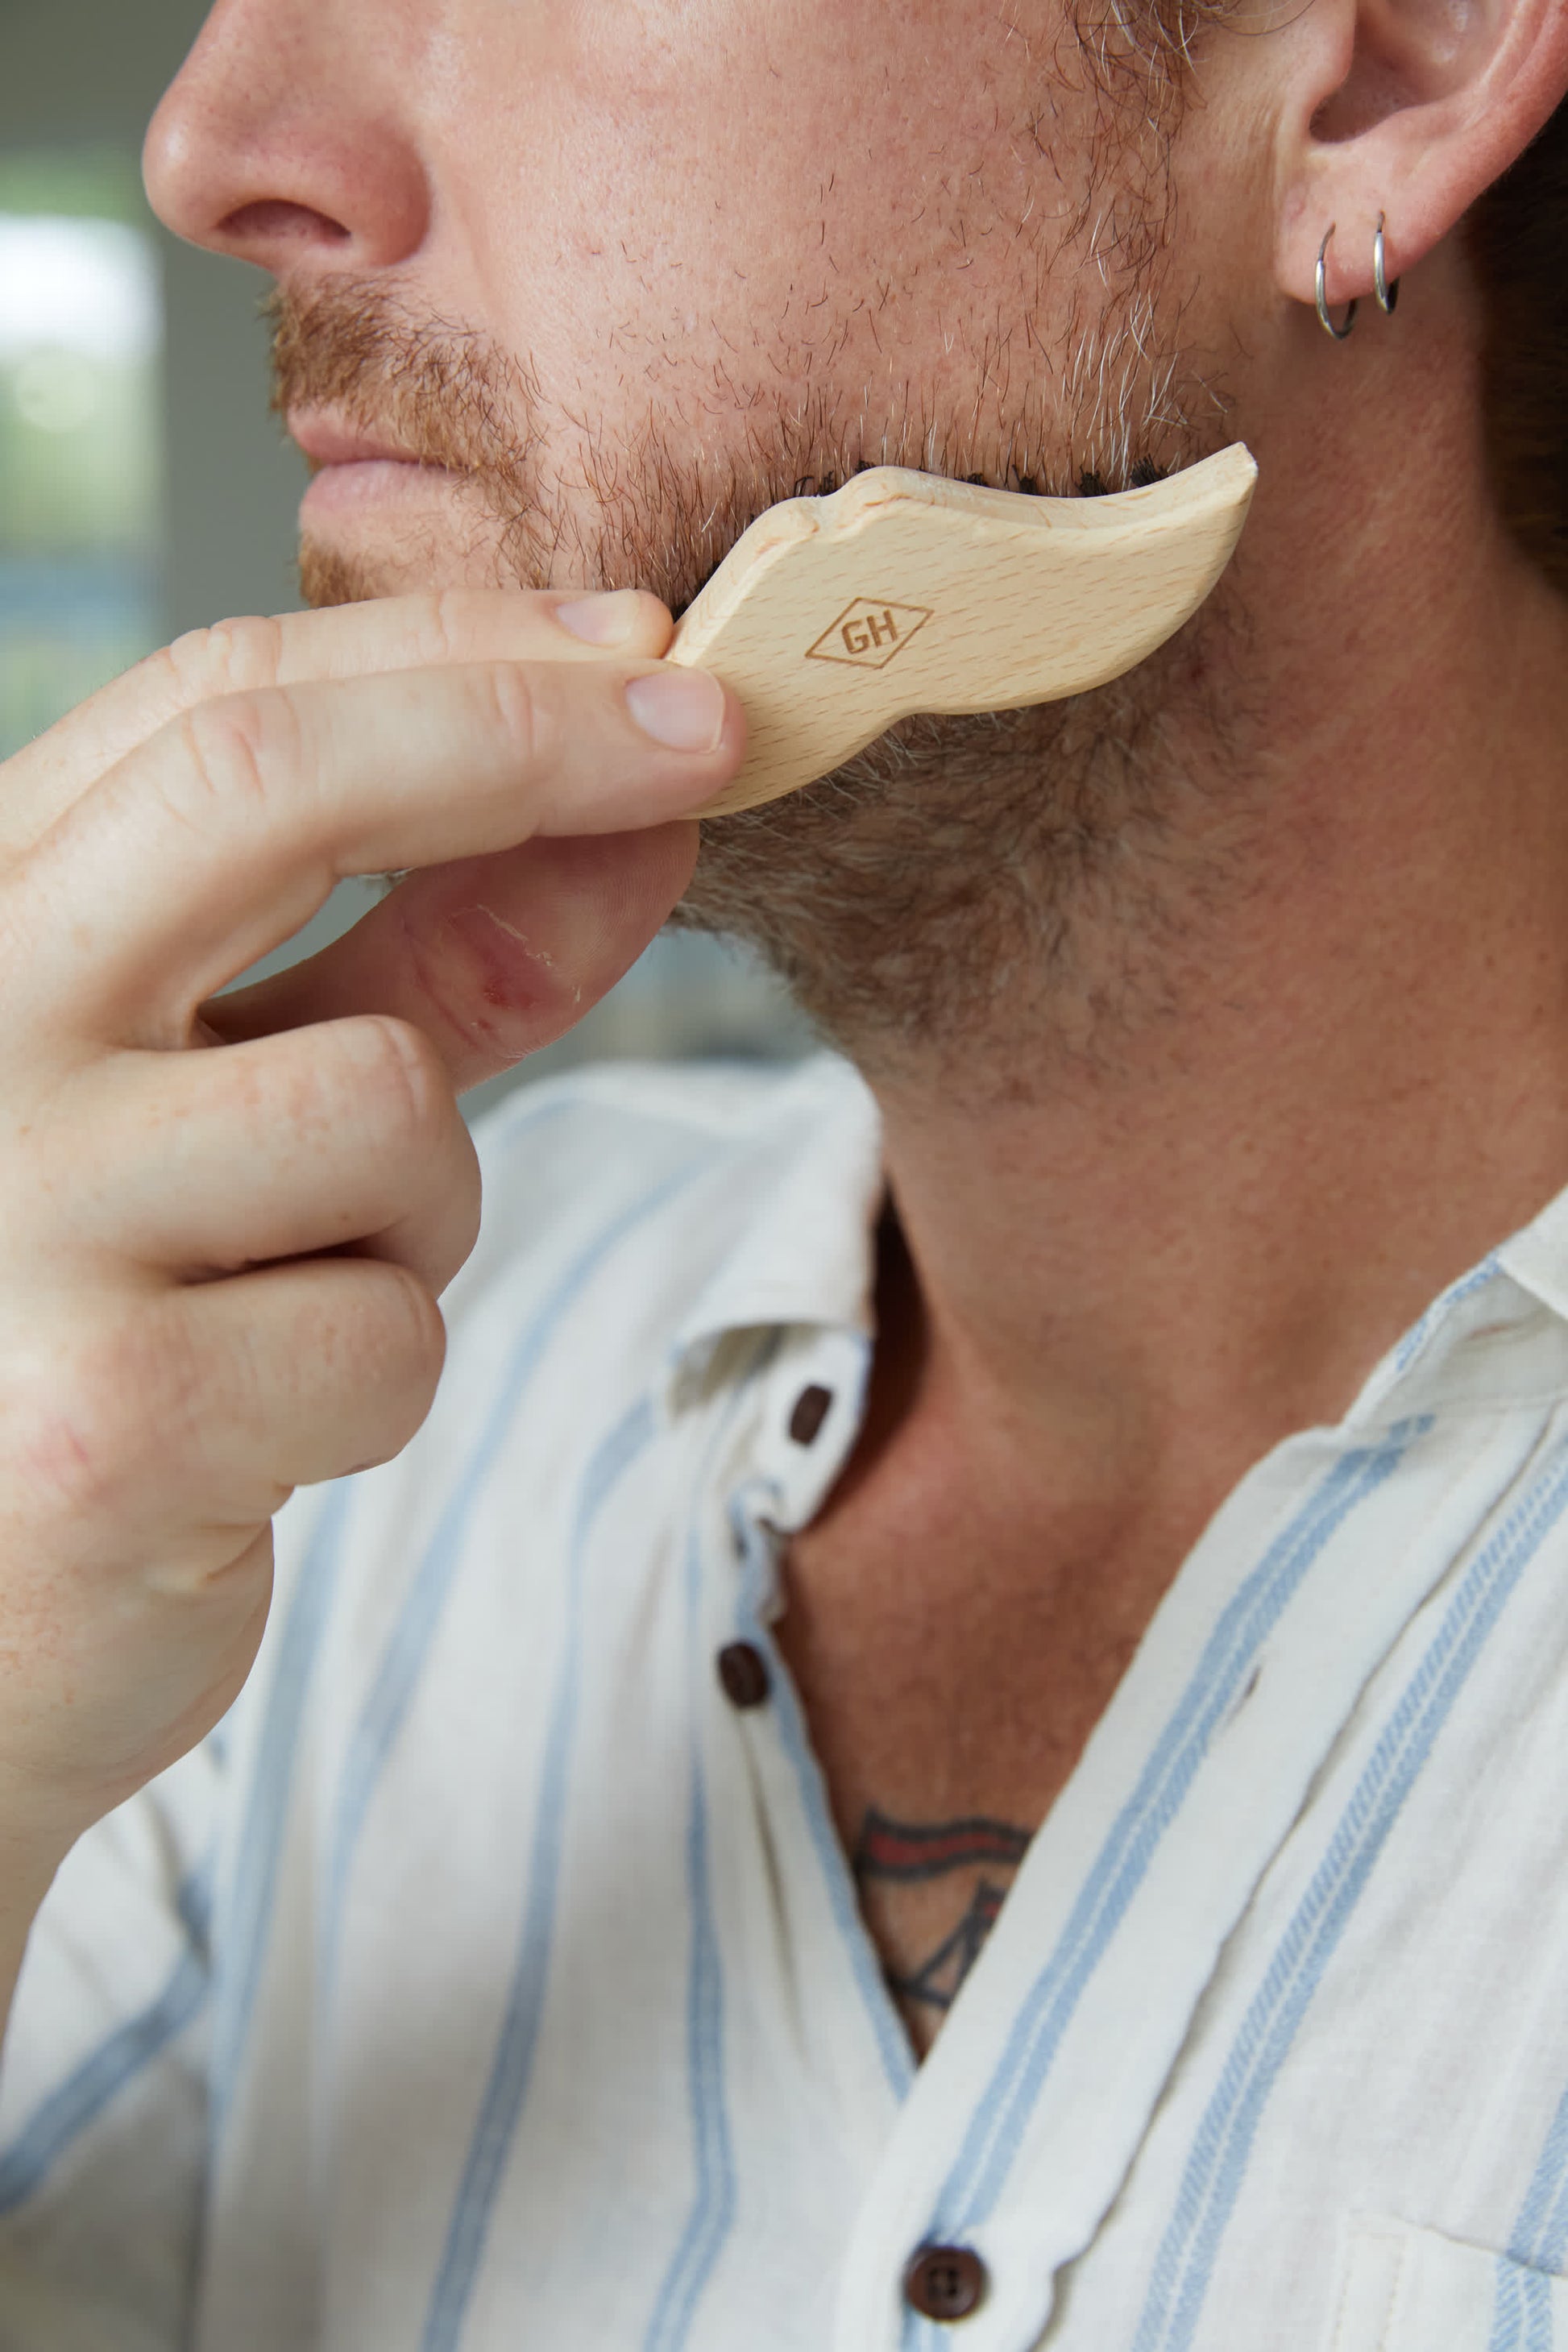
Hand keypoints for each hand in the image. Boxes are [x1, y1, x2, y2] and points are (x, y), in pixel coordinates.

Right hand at [0, 587, 742, 1866]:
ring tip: (281, 1303)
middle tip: (710, 729)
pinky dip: (373, 1379)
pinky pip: (387, 1332)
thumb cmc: (94, 1344)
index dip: (453, 658)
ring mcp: (12, 1217)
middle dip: (521, 732)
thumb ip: (416, 968)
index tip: (643, 651)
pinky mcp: (100, 1417)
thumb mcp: (241, 1121)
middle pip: (260, 784)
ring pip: (388, 1109)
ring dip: (421, 1211)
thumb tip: (637, 820)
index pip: (206, 710)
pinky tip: (244, 1439)